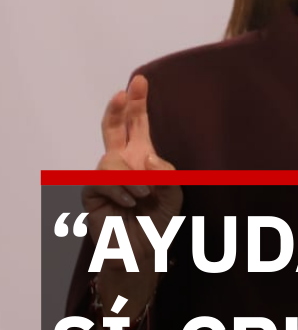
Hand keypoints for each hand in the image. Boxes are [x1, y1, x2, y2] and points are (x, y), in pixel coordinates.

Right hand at [83, 75, 182, 319]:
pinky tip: (130, 204)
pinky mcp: (90, 193)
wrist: (141, 249)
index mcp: (142, 157)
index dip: (137, 104)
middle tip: (125, 90)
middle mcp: (120, 162)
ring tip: (144, 196)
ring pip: (113, 161)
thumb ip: (165, 172)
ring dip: (133, 178)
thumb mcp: (174, 192)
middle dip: (120, 108)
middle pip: (113, 128)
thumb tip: (145, 158)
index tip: (140, 80)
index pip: (137, 125)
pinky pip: (105, 182)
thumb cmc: (158, 219)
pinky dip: (123, 192)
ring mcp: (103, 176)